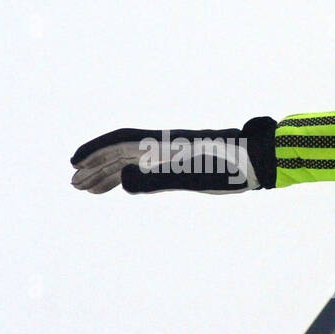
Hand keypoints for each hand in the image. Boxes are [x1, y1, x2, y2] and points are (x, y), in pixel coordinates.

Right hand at [70, 116, 276, 193]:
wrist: (260, 161)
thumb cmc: (230, 168)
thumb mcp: (193, 176)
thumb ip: (156, 178)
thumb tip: (120, 180)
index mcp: (164, 143)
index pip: (120, 143)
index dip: (94, 152)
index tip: (74, 164)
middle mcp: (165, 146)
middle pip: (122, 154)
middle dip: (96, 168)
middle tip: (74, 185)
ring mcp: (174, 155)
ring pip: (133, 162)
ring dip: (110, 174)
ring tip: (90, 190)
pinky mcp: (185, 164)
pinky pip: (149, 169)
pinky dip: (133, 178)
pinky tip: (124, 186)